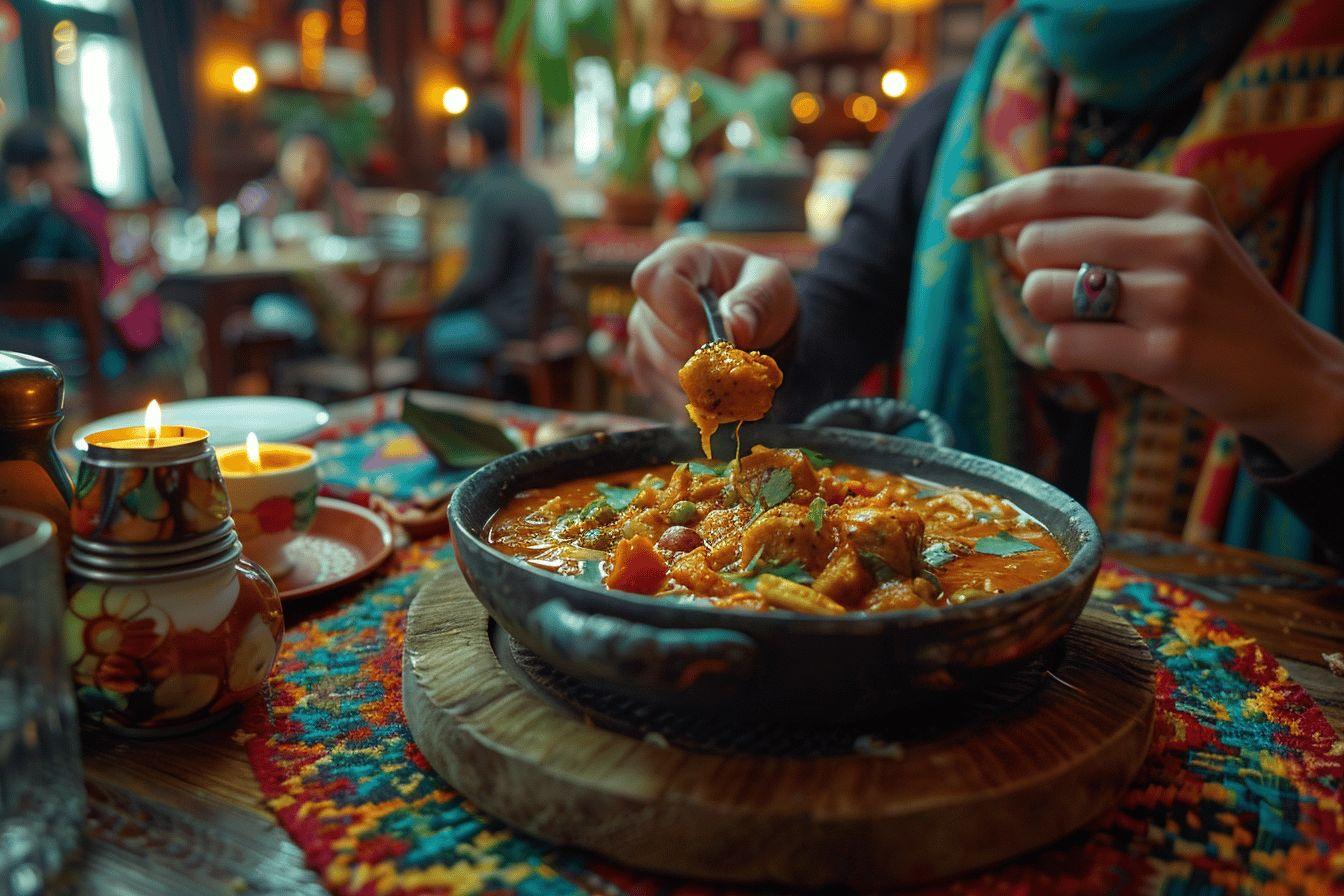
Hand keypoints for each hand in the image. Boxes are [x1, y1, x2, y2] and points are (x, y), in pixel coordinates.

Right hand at [627, 237, 797, 407]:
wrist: (755, 321)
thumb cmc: (760, 293)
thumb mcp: (772, 286)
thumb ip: (756, 301)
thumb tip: (736, 327)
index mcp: (680, 259)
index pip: (654, 281)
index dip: (678, 314)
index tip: (710, 341)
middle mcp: (652, 294)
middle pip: (657, 333)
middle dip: (698, 355)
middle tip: (734, 361)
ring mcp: (642, 330)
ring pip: (658, 364)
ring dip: (699, 378)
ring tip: (730, 372)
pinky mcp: (644, 363)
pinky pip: (659, 388)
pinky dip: (692, 395)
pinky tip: (716, 386)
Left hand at [948, 167, 1343, 472]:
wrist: (1287, 369)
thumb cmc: (1208, 301)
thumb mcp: (1174, 237)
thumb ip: (1101, 219)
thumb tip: (1006, 222)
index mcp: (1175, 196)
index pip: (1062, 186)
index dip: (998, 202)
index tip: (957, 222)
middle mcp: (1177, 236)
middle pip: (1037, 242)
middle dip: (1033, 271)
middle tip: (1075, 293)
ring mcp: (1174, 295)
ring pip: (1043, 292)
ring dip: (1050, 314)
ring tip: (1100, 322)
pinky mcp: (1166, 353)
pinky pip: (1064, 346)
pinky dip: (1069, 353)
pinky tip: (1111, 353)